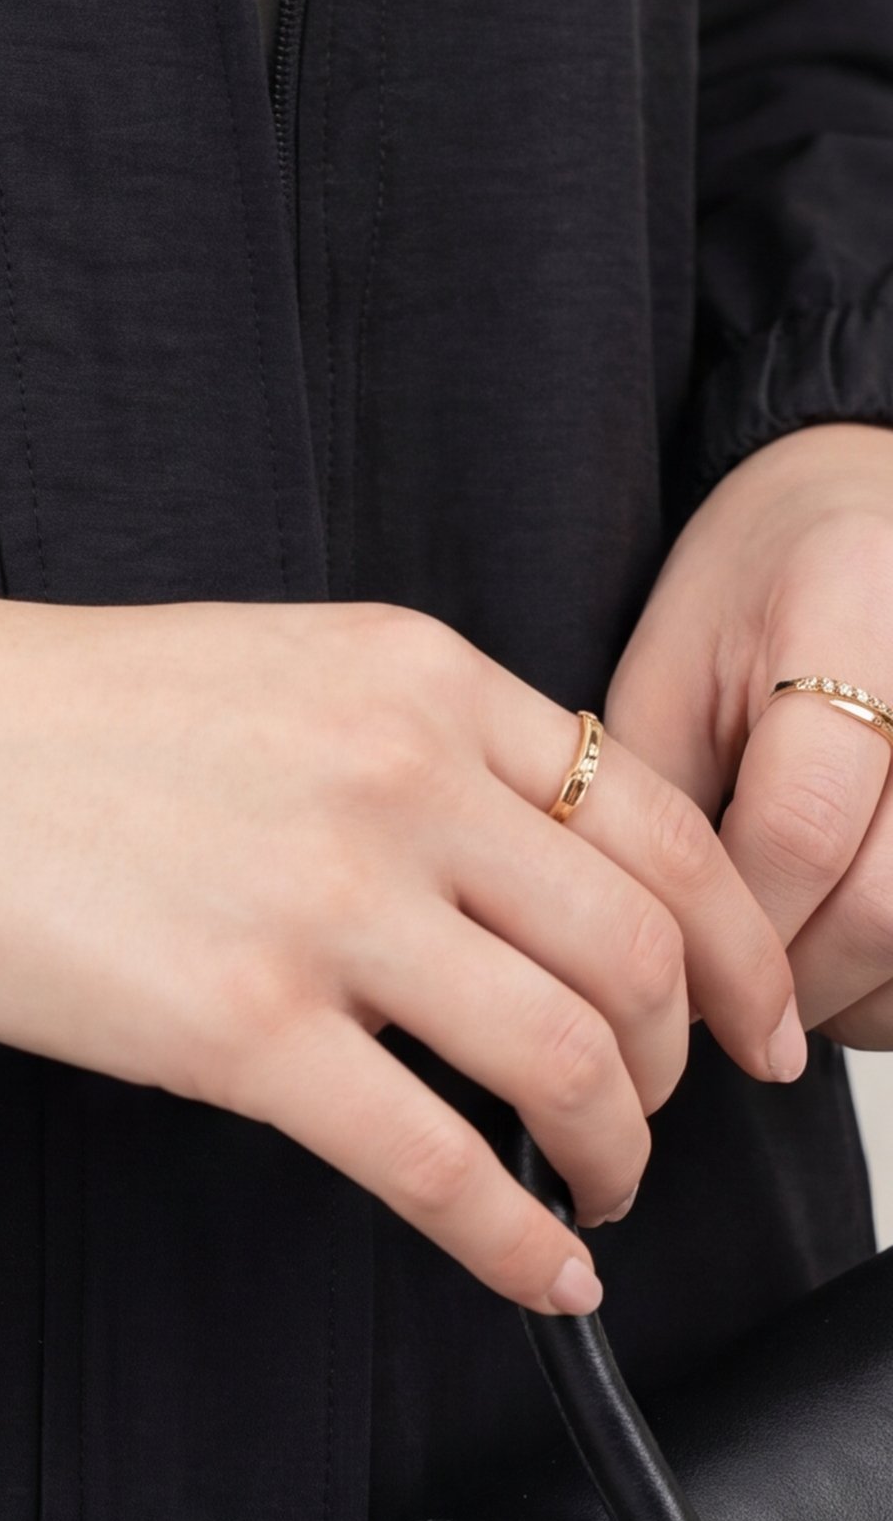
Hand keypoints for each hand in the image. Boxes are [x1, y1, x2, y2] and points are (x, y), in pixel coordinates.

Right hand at [0, 591, 806, 1313]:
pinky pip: (441, 1168)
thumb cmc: (56, 719)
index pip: (654, 816)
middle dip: (683, 1063)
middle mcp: (395, 776)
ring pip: (569, 1061)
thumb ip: (419, 742)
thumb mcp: (280, 665)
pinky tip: (544, 1270)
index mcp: (414, 675)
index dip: (738, 942)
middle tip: (656, 1116)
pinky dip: (521, 1242)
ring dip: (616, 1153)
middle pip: (637, 951)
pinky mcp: (242, 1028)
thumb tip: (544, 872)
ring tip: (594, 1187)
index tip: (761, 1020)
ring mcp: (324, 904)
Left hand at [606, 421, 892, 1043]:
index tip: (661, 977)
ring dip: (852, 997)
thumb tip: (650, 952)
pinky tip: (845, 965)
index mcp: (850, 626)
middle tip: (713, 1007)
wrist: (868, 514)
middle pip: (885, 906)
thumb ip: (664, 795)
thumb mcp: (676, 658)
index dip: (722, 928)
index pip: (798, 827)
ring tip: (775, 987)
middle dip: (787, 980)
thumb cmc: (762, 578)